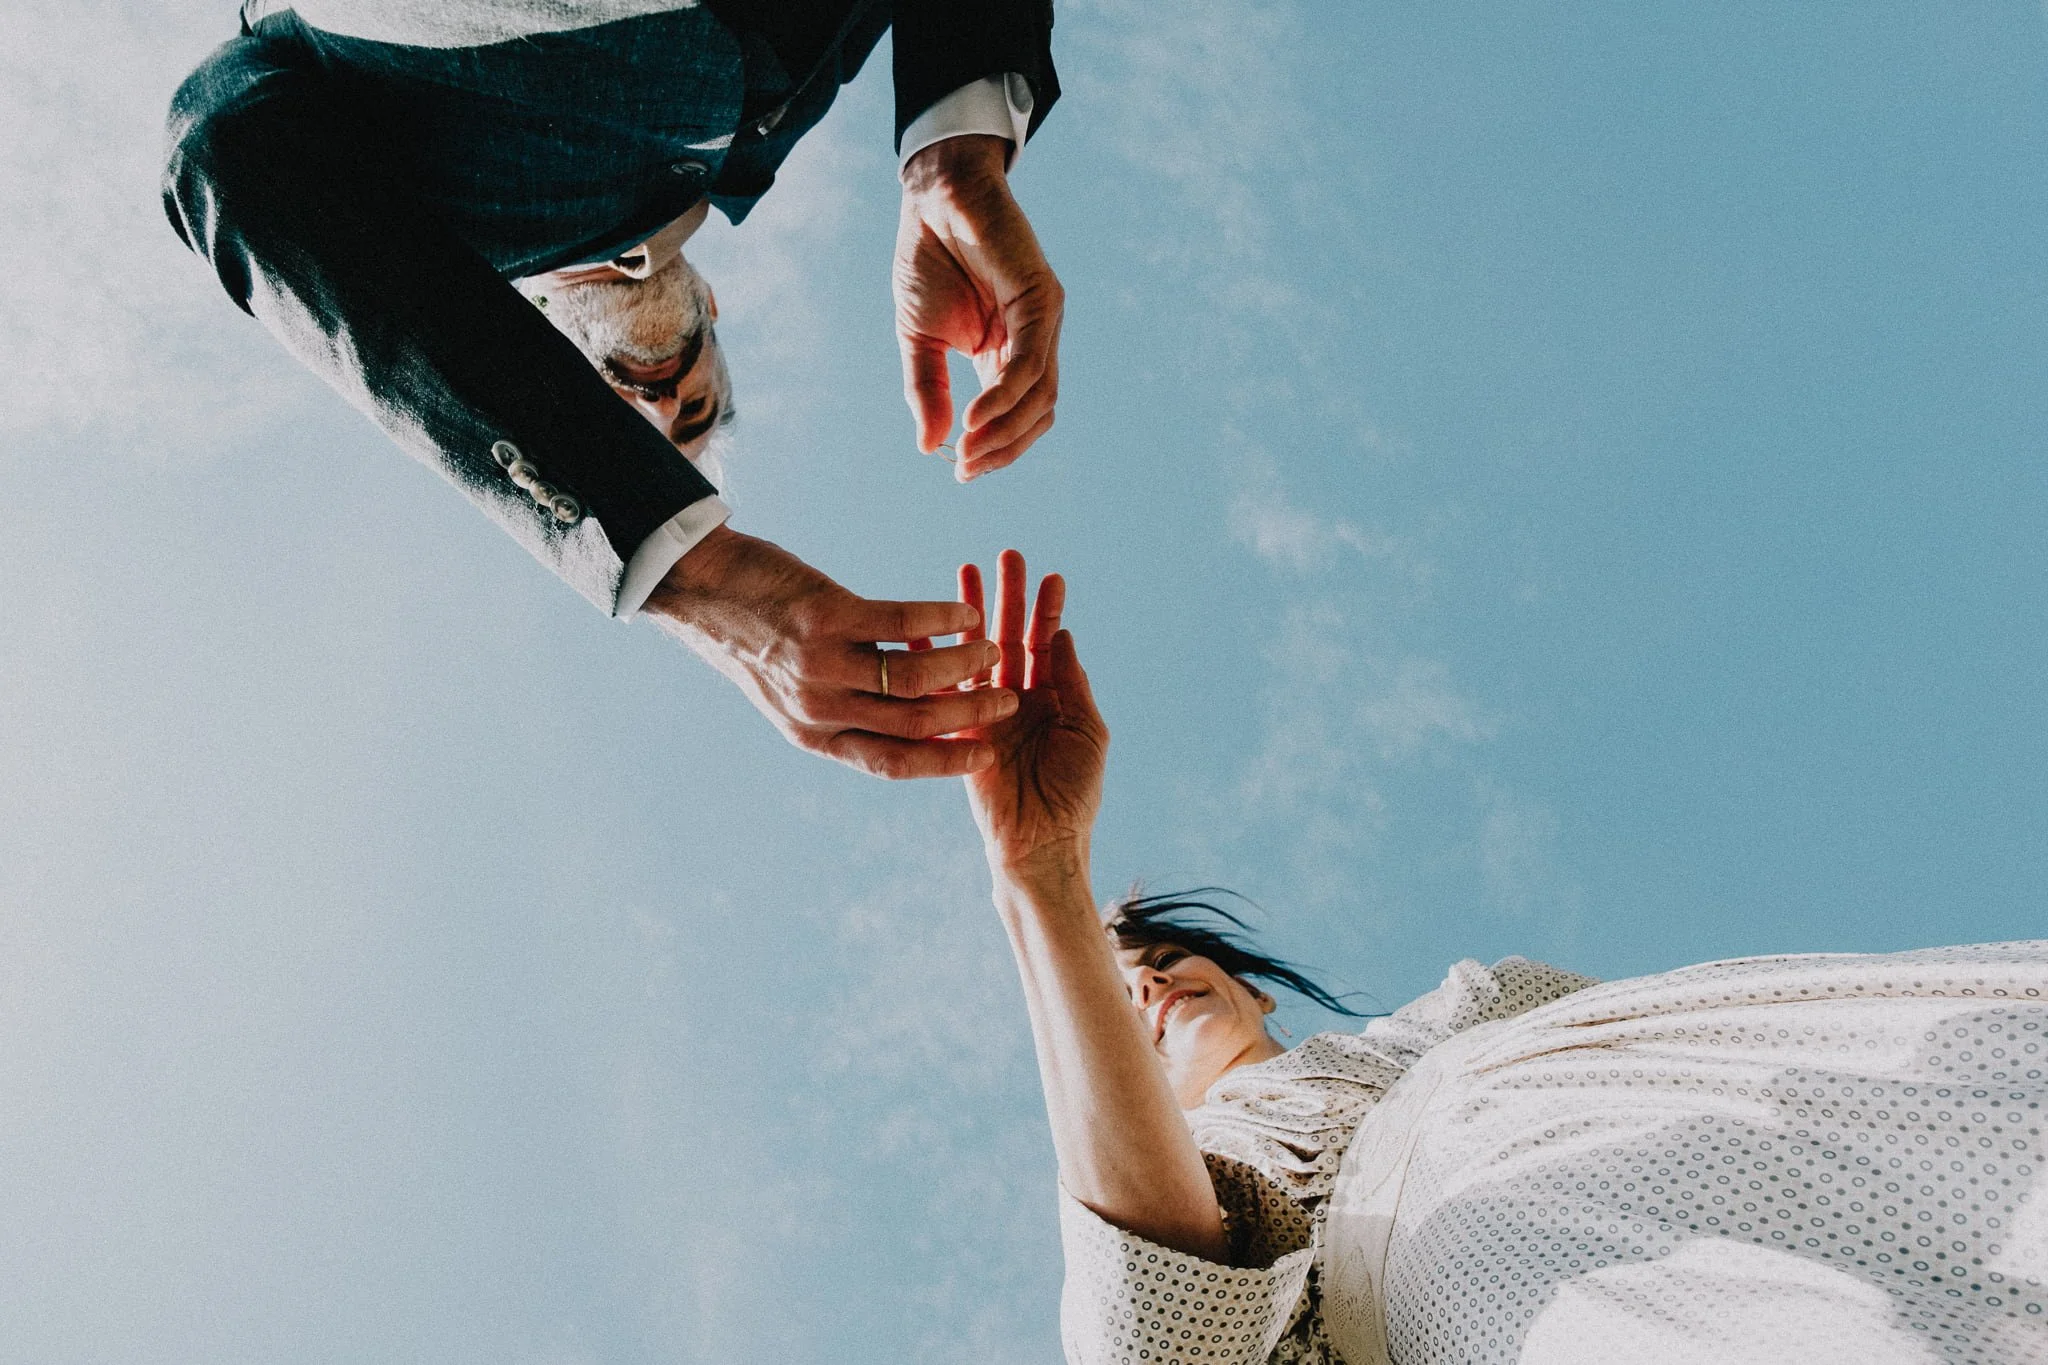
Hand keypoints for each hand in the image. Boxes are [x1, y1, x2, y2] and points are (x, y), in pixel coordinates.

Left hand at [645, 524, 1017, 778]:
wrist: (698, 588)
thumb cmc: (754, 635)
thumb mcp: (789, 691)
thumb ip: (840, 707)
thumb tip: (899, 714)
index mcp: (814, 735)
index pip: (893, 763)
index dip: (945, 764)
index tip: (986, 756)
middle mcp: (818, 708)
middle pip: (916, 723)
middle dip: (971, 714)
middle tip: (1007, 699)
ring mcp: (822, 664)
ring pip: (916, 677)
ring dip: (965, 664)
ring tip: (992, 648)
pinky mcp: (825, 617)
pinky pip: (902, 624)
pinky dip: (943, 618)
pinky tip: (966, 611)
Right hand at [895, 135, 1063, 480]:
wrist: (933, 200)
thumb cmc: (928, 262)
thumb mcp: (918, 340)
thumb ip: (928, 391)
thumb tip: (929, 447)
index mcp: (1006, 354)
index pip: (1018, 416)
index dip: (996, 449)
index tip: (959, 469)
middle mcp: (1033, 342)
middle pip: (1037, 414)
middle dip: (1003, 448)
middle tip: (965, 466)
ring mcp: (1042, 320)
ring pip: (1039, 394)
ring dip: (1004, 429)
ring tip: (967, 448)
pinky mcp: (1041, 297)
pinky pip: (1029, 362)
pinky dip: (1003, 396)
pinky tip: (975, 416)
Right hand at [956, 550, 1108, 873]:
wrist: (1042, 844)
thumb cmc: (1074, 794)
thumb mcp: (1087, 733)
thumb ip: (1072, 684)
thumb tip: (1064, 636)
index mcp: (1051, 700)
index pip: (1047, 644)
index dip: (1048, 610)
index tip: (1051, 576)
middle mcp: (1016, 701)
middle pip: (1010, 637)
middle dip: (1008, 597)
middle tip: (1007, 555)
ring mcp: (985, 713)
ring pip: (976, 654)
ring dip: (970, 615)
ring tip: (966, 570)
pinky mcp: (957, 731)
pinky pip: (943, 689)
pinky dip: (933, 659)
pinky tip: (924, 626)